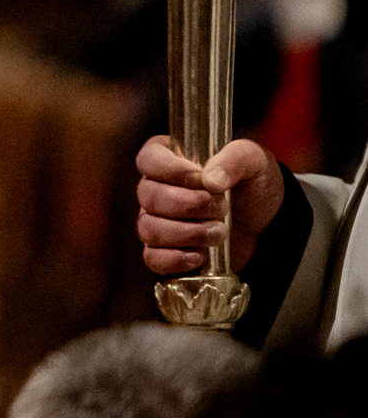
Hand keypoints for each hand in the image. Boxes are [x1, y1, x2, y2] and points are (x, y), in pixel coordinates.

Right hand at [136, 134, 283, 273]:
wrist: (268, 224)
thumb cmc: (254, 186)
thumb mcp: (255, 161)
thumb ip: (235, 159)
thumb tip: (211, 180)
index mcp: (170, 160)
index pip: (148, 159)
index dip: (170, 170)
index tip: (201, 179)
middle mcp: (156, 189)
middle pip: (148, 196)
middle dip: (189, 205)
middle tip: (221, 207)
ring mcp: (157, 222)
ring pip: (149, 228)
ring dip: (188, 233)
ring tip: (219, 232)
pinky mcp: (166, 252)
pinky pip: (153, 258)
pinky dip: (176, 259)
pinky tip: (200, 255)